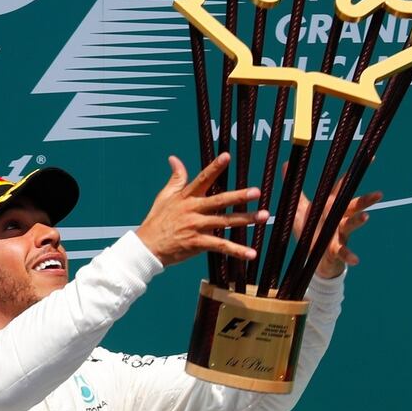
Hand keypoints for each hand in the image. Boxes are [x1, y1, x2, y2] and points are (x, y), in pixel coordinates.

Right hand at [136, 153, 267, 266]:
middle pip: (219, 201)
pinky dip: (236, 251)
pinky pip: (221, 246)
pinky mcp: (198, 243)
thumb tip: (174, 158)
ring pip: (225, 222)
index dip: (214, 167)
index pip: (202, 179)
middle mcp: (193, 210)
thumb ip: (175, 178)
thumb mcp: (164, 197)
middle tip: (256, 192)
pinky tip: (251, 254)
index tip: (227, 156)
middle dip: (239, 196)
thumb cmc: (157, 221)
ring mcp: (196, 227)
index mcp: (186, 197)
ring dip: (246, 220)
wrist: (147, 247)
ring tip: (264, 216)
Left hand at [292, 167, 381, 278]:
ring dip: (358, 221)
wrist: (312, 257)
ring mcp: (338, 233)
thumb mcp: (300, 207)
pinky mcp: (335, 249)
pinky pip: (344, 252)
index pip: (342, 187)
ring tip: (366, 217)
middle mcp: (337, 217)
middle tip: (379, 194)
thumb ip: (295, 188)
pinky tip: (356, 260)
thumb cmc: (310, 229)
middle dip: (365, 200)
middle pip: (353, 205)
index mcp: (329, 205)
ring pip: (351, 225)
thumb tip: (288, 164)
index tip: (370, 160)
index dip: (352, 174)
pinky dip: (350, 255)